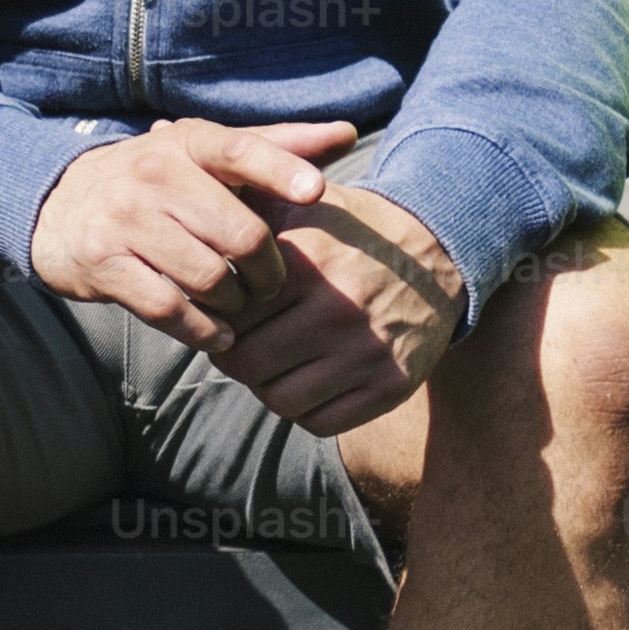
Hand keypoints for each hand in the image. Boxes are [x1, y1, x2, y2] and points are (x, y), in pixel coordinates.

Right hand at [26, 117, 359, 345]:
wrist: (58, 207)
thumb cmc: (154, 182)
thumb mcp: (205, 154)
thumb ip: (275, 146)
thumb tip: (348, 133)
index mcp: (186, 143)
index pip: (239, 150)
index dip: (280, 170)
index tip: (315, 192)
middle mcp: (152, 175)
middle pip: (238, 233)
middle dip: (267, 272)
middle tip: (268, 285)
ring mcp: (124, 220)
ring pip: (208, 276)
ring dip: (234, 303)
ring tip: (237, 306)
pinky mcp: (103, 264)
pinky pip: (169, 308)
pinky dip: (202, 330)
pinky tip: (216, 333)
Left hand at [207, 182, 465, 437]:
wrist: (439, 253)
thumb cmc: (350, 233)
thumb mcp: (303, 206)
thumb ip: (246, 207)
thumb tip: (189, 213)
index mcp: (308, 267)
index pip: (230, 318)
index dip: (219, 321)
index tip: (224, 316)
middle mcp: (339, 313)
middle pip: (247, 365)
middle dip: (235, 359)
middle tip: (241, 347)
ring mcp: (368, 354)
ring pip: (280, 400)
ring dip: (268, 387)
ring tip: (274, 363)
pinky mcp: (391, 386)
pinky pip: (320, 423)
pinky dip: (305, 409)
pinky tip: (308, 380)